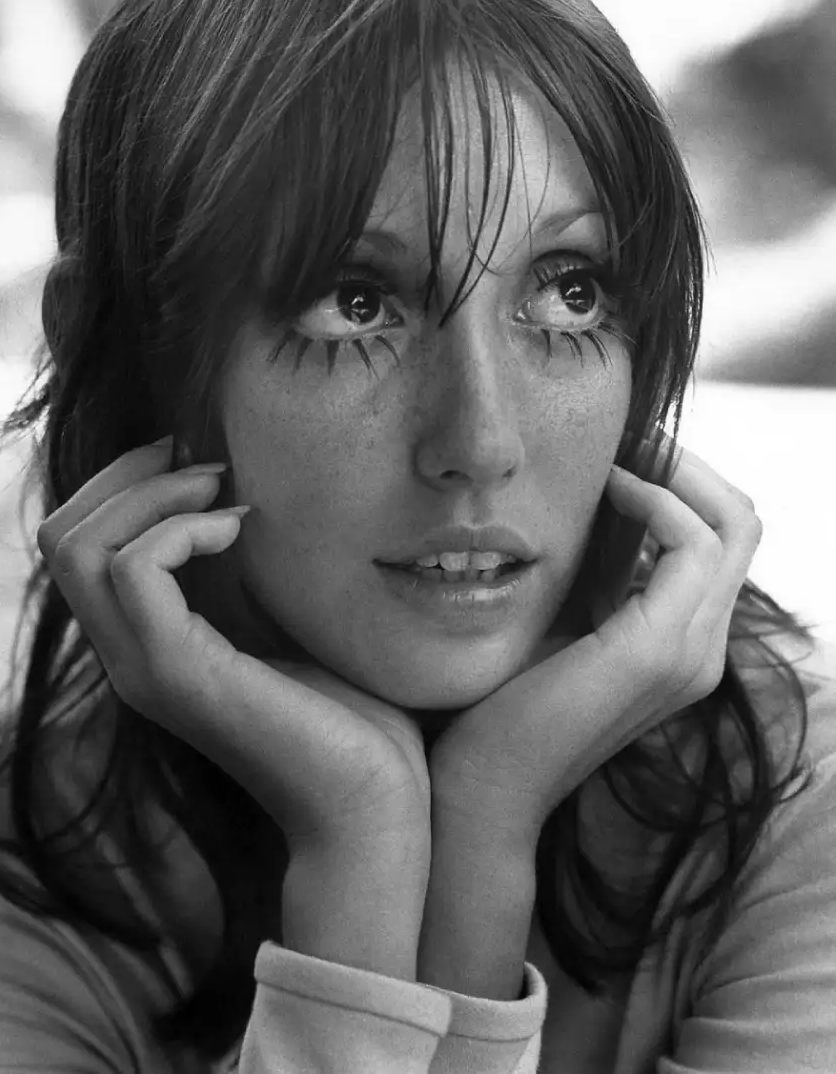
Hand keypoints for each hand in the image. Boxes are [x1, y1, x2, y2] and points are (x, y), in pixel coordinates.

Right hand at [37, 437, 430, 852]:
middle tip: (206, 464)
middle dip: (128, 475)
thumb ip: (249, 576)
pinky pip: (135, 568)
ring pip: (81, 547)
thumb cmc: (349, 717)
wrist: (371, 805)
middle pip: (63, 538)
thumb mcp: (289, 626)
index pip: (80, 546)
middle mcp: (129, 657)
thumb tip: (246, 497)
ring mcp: (144, 668)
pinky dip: (182, 527)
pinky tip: (239, 530)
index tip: (200, 462)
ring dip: (153, 495)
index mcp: (150, 645)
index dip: (126, 485)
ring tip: (223, 491)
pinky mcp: (177, 673)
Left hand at [427, 440, 762, 852]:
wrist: (481, 786)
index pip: (720, 538)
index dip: (682, 482)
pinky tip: (604, 486)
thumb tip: (586, 501)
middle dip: (689, 465)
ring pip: (731, 523)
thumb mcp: (558, 620)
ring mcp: (691, 654)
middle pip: (741, 521)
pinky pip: (692, 543)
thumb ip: (589, 575)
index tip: (622, 449)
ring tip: (615, 450)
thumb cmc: (500, 702)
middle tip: (629, 435)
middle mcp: (703, 649)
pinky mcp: (659, 650)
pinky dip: (655, 499)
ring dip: (674, 471)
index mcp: (682, 643)